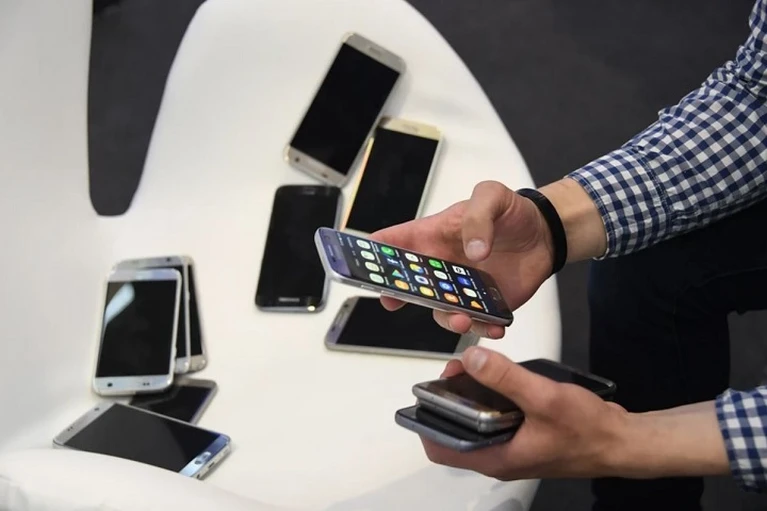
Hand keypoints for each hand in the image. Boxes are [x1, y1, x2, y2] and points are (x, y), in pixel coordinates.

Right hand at [370, 181, 553, 338]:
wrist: (544, 235)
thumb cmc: (512, 212)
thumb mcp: (492, 196)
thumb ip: (478, 217)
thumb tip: (472, 251)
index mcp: (432, 235)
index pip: (392, 243)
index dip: (371, 255)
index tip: (360, 266)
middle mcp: (440, 265)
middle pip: (408, 285)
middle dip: (397, 295)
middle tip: (395, 300)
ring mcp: (459, 288)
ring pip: (441, 312)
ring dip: (449, 319)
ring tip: (464, 318)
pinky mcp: (482, 305)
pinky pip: (475, 323)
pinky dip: (482, 329)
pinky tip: (495, 326)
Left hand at [423, 348, 629, 479]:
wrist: (624, 441)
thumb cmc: (588, 431)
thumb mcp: (543, 398)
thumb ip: (506, 378)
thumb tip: (472, 358)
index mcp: (496, 457)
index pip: (441, 448)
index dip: (427, 421)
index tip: (429, 391)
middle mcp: (500, 456)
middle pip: (457, 430)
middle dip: (450, 401)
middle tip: (455, 370)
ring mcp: (513, 446)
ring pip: (478, 422)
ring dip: (472, 396)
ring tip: (472, 367)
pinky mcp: (526, 436)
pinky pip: (498, 417)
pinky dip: (493, 398)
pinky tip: (499, 377)